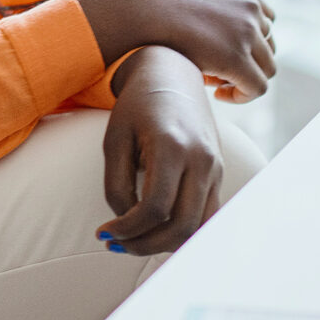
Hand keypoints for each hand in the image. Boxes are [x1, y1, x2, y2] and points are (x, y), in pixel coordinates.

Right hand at [76, 0, 275, 102]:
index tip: (221, 53)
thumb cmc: (147, 1)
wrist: (135, 6)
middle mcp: (248, 6)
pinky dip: (242, 95)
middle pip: (268, 45)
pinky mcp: (236, 57)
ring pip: (266, 67)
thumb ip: (199, 4)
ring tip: (215, 82)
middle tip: (216, 71)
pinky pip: (257, 87)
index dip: (247, 42)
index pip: (263, 20)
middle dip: (246, 61)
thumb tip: (195, 17)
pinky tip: (218, 94)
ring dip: (244, 77)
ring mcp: (246, 30)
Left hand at [99, 47, 223, 255]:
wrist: (172, 74)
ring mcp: (214, 168)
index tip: (103, 232)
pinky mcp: (217, 174)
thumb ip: (116, 185)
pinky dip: (181, 232)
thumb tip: (125, 225)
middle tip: (115, 243)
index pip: (154, 208)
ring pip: (199, 228)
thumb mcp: (115, 139)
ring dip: (165, 244)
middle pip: (181, 226)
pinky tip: (155, 231)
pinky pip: (206, 216)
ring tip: (134, 240)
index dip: (126, 229)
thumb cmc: (137, 105)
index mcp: (172, 146)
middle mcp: (201, 160)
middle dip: (145, 245)